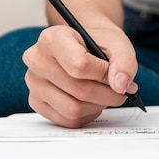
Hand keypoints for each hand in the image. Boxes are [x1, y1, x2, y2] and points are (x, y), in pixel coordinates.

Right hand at [22, 25, 138, 127]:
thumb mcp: (118, 45)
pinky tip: (91, 101)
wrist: (87, 47)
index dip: (103, 74)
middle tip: (119, 89)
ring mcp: (34, 83)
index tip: (115, 73)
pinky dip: (86, 114)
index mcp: (52, 38)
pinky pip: (67, 120)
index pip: (79, 65)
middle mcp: (37, 60)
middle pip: (79, 90)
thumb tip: (120, 85)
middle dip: (107, 94)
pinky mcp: (37, 102)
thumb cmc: (99, 44)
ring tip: (105, 93)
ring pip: (72, 109)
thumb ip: (124, 62)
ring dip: (97, 105)